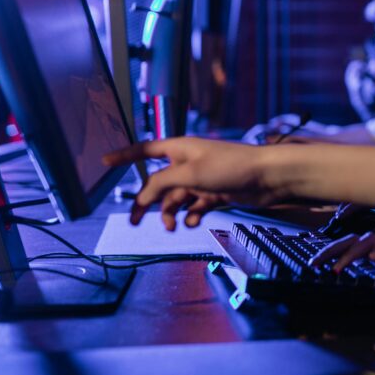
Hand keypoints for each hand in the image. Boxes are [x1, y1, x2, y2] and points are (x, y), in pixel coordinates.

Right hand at [103, 137, 288, 229]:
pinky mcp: (215, 193)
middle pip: (159, 183)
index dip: (125, 156)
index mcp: (180, 149)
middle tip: (134, 220)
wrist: (268, 178)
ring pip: (176, 198)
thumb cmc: (232, 166)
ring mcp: (202, 179)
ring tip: (173, 225)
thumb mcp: (190, 173)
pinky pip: (194, 207)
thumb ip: (163, 184)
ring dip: (171, 212)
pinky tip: (193, 220)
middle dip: (147, 201)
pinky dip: (190, 215)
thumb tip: (144, 196)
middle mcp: (189, 163)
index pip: (145, 150)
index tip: (106, 162)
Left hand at [309, 232, 374, 300]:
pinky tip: (372, 258)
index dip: (331, 252)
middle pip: (353, 239)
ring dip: (351, 253)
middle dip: (331, 249)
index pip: (350, 246)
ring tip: (337, 268)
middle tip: (314, 263)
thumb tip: (354, 278)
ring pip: (369, 241)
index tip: (315, 264)